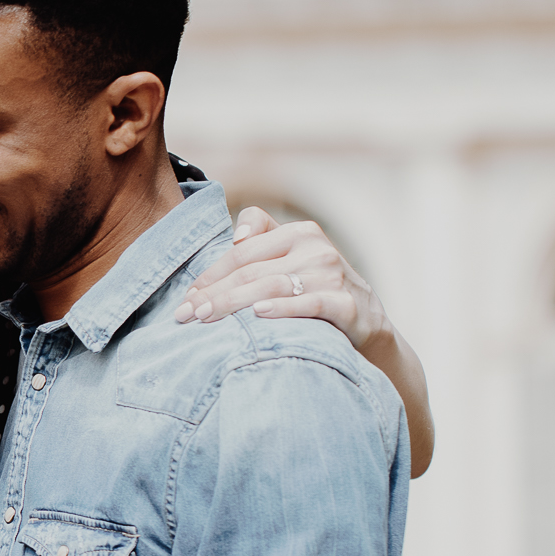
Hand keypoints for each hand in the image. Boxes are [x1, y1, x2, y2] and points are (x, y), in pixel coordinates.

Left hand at [176, 208, 388, 353]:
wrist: (369, 323)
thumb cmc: (318, 289)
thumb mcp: (294, 257)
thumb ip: (265, 238)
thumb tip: (234, 237)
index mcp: (299, 232)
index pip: (243, 250)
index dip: (211, 272)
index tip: (187, 296)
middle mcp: (316, 248)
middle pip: (251, 270)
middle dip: (213, 293)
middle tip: (185, 314)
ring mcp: (332, 275)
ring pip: (272, 285)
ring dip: (234, 303)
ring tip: (206, 318)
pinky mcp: (346, 304)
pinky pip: (309, 303)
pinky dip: (283, 308)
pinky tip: (258, 314)